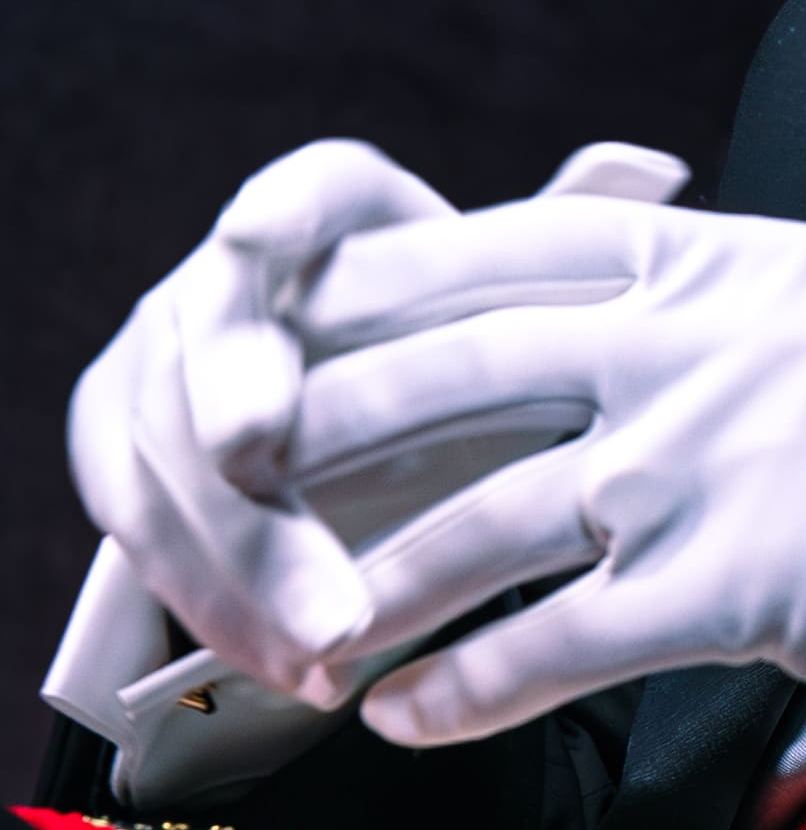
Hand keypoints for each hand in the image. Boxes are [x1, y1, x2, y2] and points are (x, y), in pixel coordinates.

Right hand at [66, 136, 689, 697]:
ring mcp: (161, 370)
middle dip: (229, 394)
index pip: (300, 196)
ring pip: (168, 452)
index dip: (277, 210)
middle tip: (255, 456)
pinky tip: (295, 666)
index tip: (258, 231)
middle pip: (213, 328)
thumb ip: (574, 250)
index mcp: (329, 223)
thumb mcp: (530, 327)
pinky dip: (221, 607)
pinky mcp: (126, 462)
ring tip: (330, 635)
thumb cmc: (479, 379)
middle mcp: (227, 282)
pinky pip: (149, 539)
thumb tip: (656, 164)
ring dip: (240, 549)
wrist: (396, 471)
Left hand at [271, 191, 805, 747]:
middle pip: (470, 364)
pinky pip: (569, 636)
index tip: (297, 310)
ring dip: (379, 579)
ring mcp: (731, 460)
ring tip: (300, 629)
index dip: (393, 280)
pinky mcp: (756, 584)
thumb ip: (735, 294)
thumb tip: (627, 270)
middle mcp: (720, 342)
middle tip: (238, 460)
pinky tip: (408, 714)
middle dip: (336, 417)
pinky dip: (472, 680)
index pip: (523, 246)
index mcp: (741, 260)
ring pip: (494, 514)